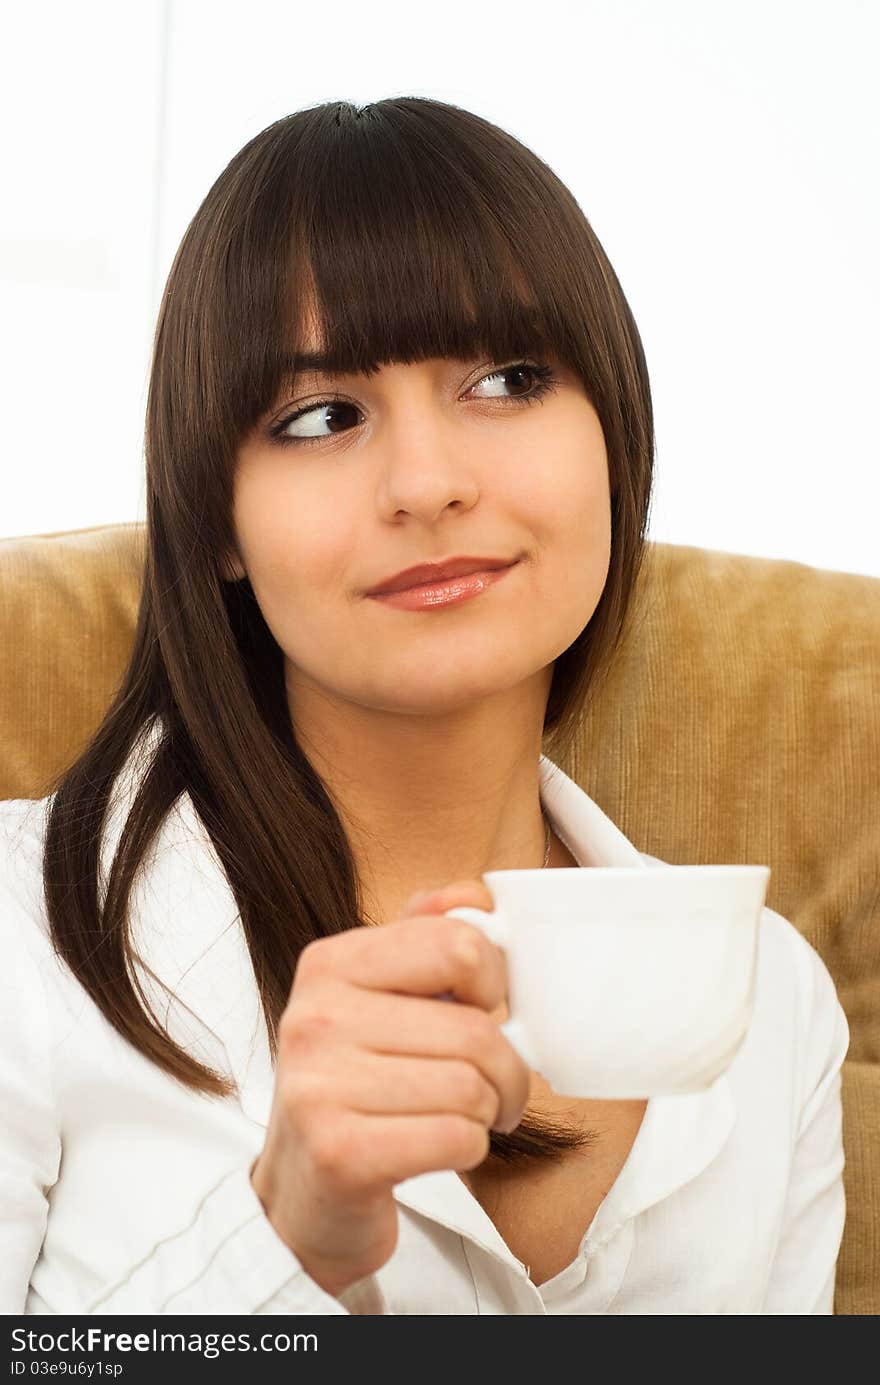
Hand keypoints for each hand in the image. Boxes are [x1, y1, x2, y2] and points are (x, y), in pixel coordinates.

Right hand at [249, 878, 529, 1297]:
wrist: (304, 1191)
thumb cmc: (357, 1084)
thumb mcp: (379, 997)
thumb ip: (425, 937)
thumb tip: (476, 896)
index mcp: (329, 964)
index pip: (456, 944)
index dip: (493, 982)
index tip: (483, 1009)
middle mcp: (315, 1018)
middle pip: (475, 1028)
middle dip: (506, 1068)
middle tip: (495, 1087)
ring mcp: (320, 1087)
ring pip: (473, 1087)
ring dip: (490, 1112)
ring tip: (465, 1117)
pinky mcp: (339, 1154)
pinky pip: (457, 1138)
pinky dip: (470, 1148)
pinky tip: (442, 1147)